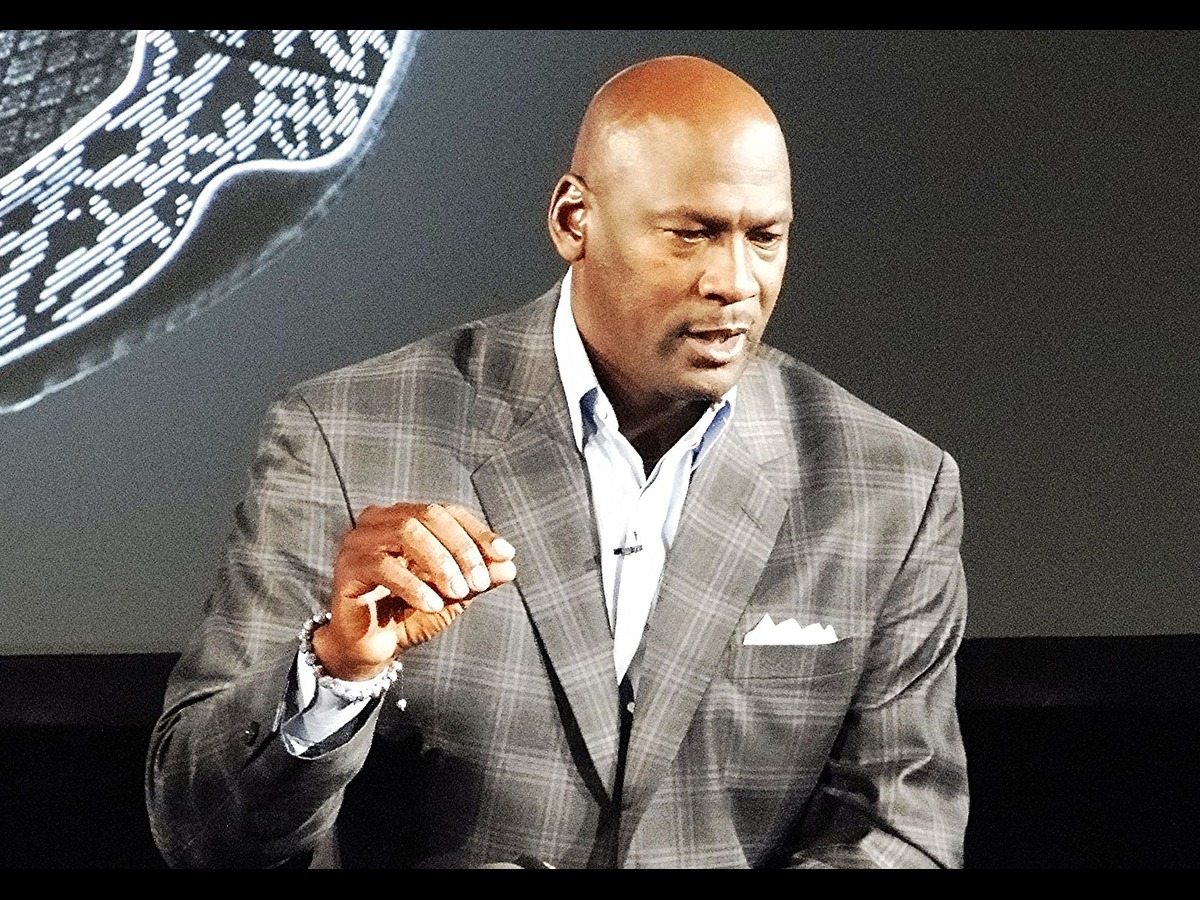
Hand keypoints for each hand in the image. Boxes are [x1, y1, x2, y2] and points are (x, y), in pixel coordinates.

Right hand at [311, 502, 516, 680]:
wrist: (373, 648)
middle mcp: (381, 521)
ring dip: (440, 562)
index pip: (448, 512)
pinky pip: (384, 567)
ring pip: (407, 532)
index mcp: (407, 518)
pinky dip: (414, 585)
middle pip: (429, 515)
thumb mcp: (454, 595)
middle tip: (479, 581)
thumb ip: (479, 578)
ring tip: (458, 592)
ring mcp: (360, 541)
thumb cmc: (410, 614)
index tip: (505, 554)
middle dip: (461, 548)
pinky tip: (432, 605)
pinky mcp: (348, 568)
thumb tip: (508, 566)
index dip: (478, 531)